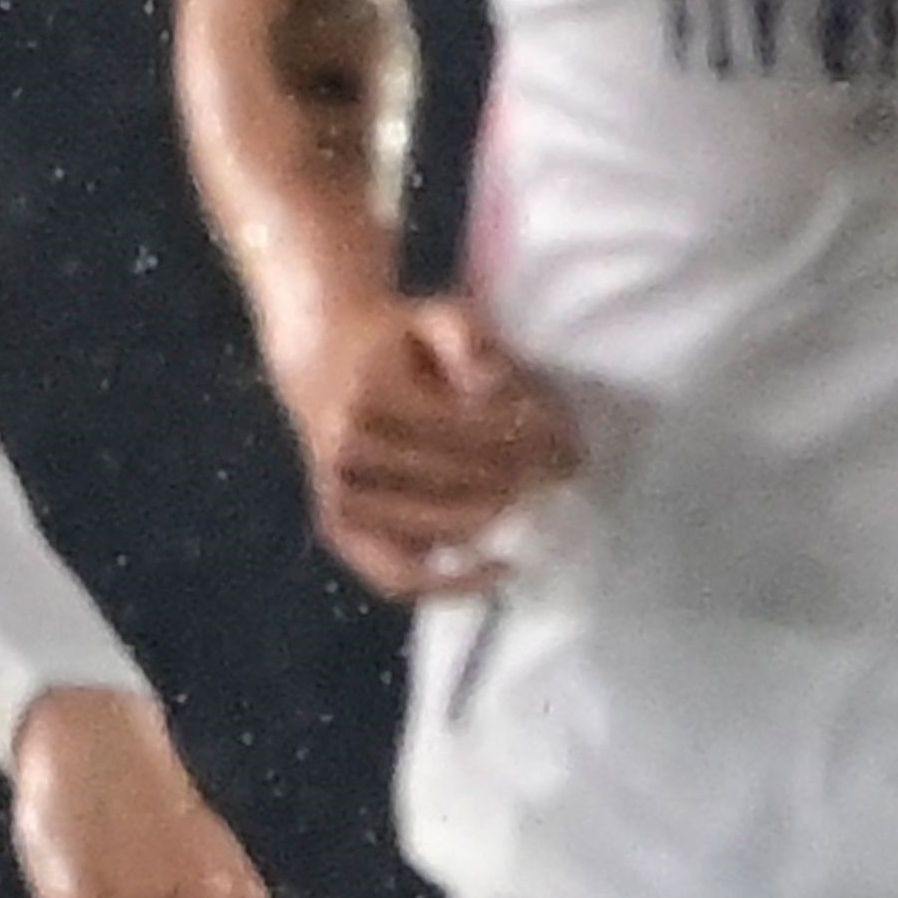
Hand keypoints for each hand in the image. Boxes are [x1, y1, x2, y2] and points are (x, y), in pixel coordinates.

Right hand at [272, 288, 583, 600]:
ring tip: (541, 491)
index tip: (571, 439)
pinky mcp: (340, 529)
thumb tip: (495, 387)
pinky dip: (451, 583)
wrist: (325, 358)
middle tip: (571, 465)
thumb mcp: (433, 315)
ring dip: (505, 510)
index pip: (471, 428)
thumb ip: (468, 340)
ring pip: (447, 521)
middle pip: (465, 477)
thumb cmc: (395, 340)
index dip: (529, 436)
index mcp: (372, 396)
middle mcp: (350, 452)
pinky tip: (497, 568)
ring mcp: (342, 495)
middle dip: (529, 471)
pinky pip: (398, 575)